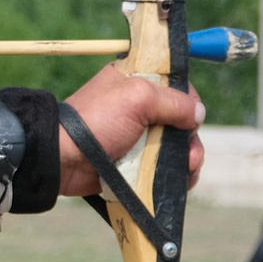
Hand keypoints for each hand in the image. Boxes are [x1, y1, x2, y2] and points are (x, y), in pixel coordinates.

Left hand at [58, 64, 204, 199]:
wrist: (64, 159)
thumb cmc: (95, 122)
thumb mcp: (136, 98)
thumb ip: (172, 101)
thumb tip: (198, 114)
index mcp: (135, 81)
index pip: (176, 87)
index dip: (189, 102)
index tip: (192, 118)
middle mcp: (138, 107)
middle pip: (181, 120)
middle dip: (191, 138)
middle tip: (190, 154)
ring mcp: (137, 136)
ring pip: (176, 146)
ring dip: (188, 159)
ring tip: (187, 169)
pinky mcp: (135, 161)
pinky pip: (165, 166)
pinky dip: (177, 173)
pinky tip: (182, 180)